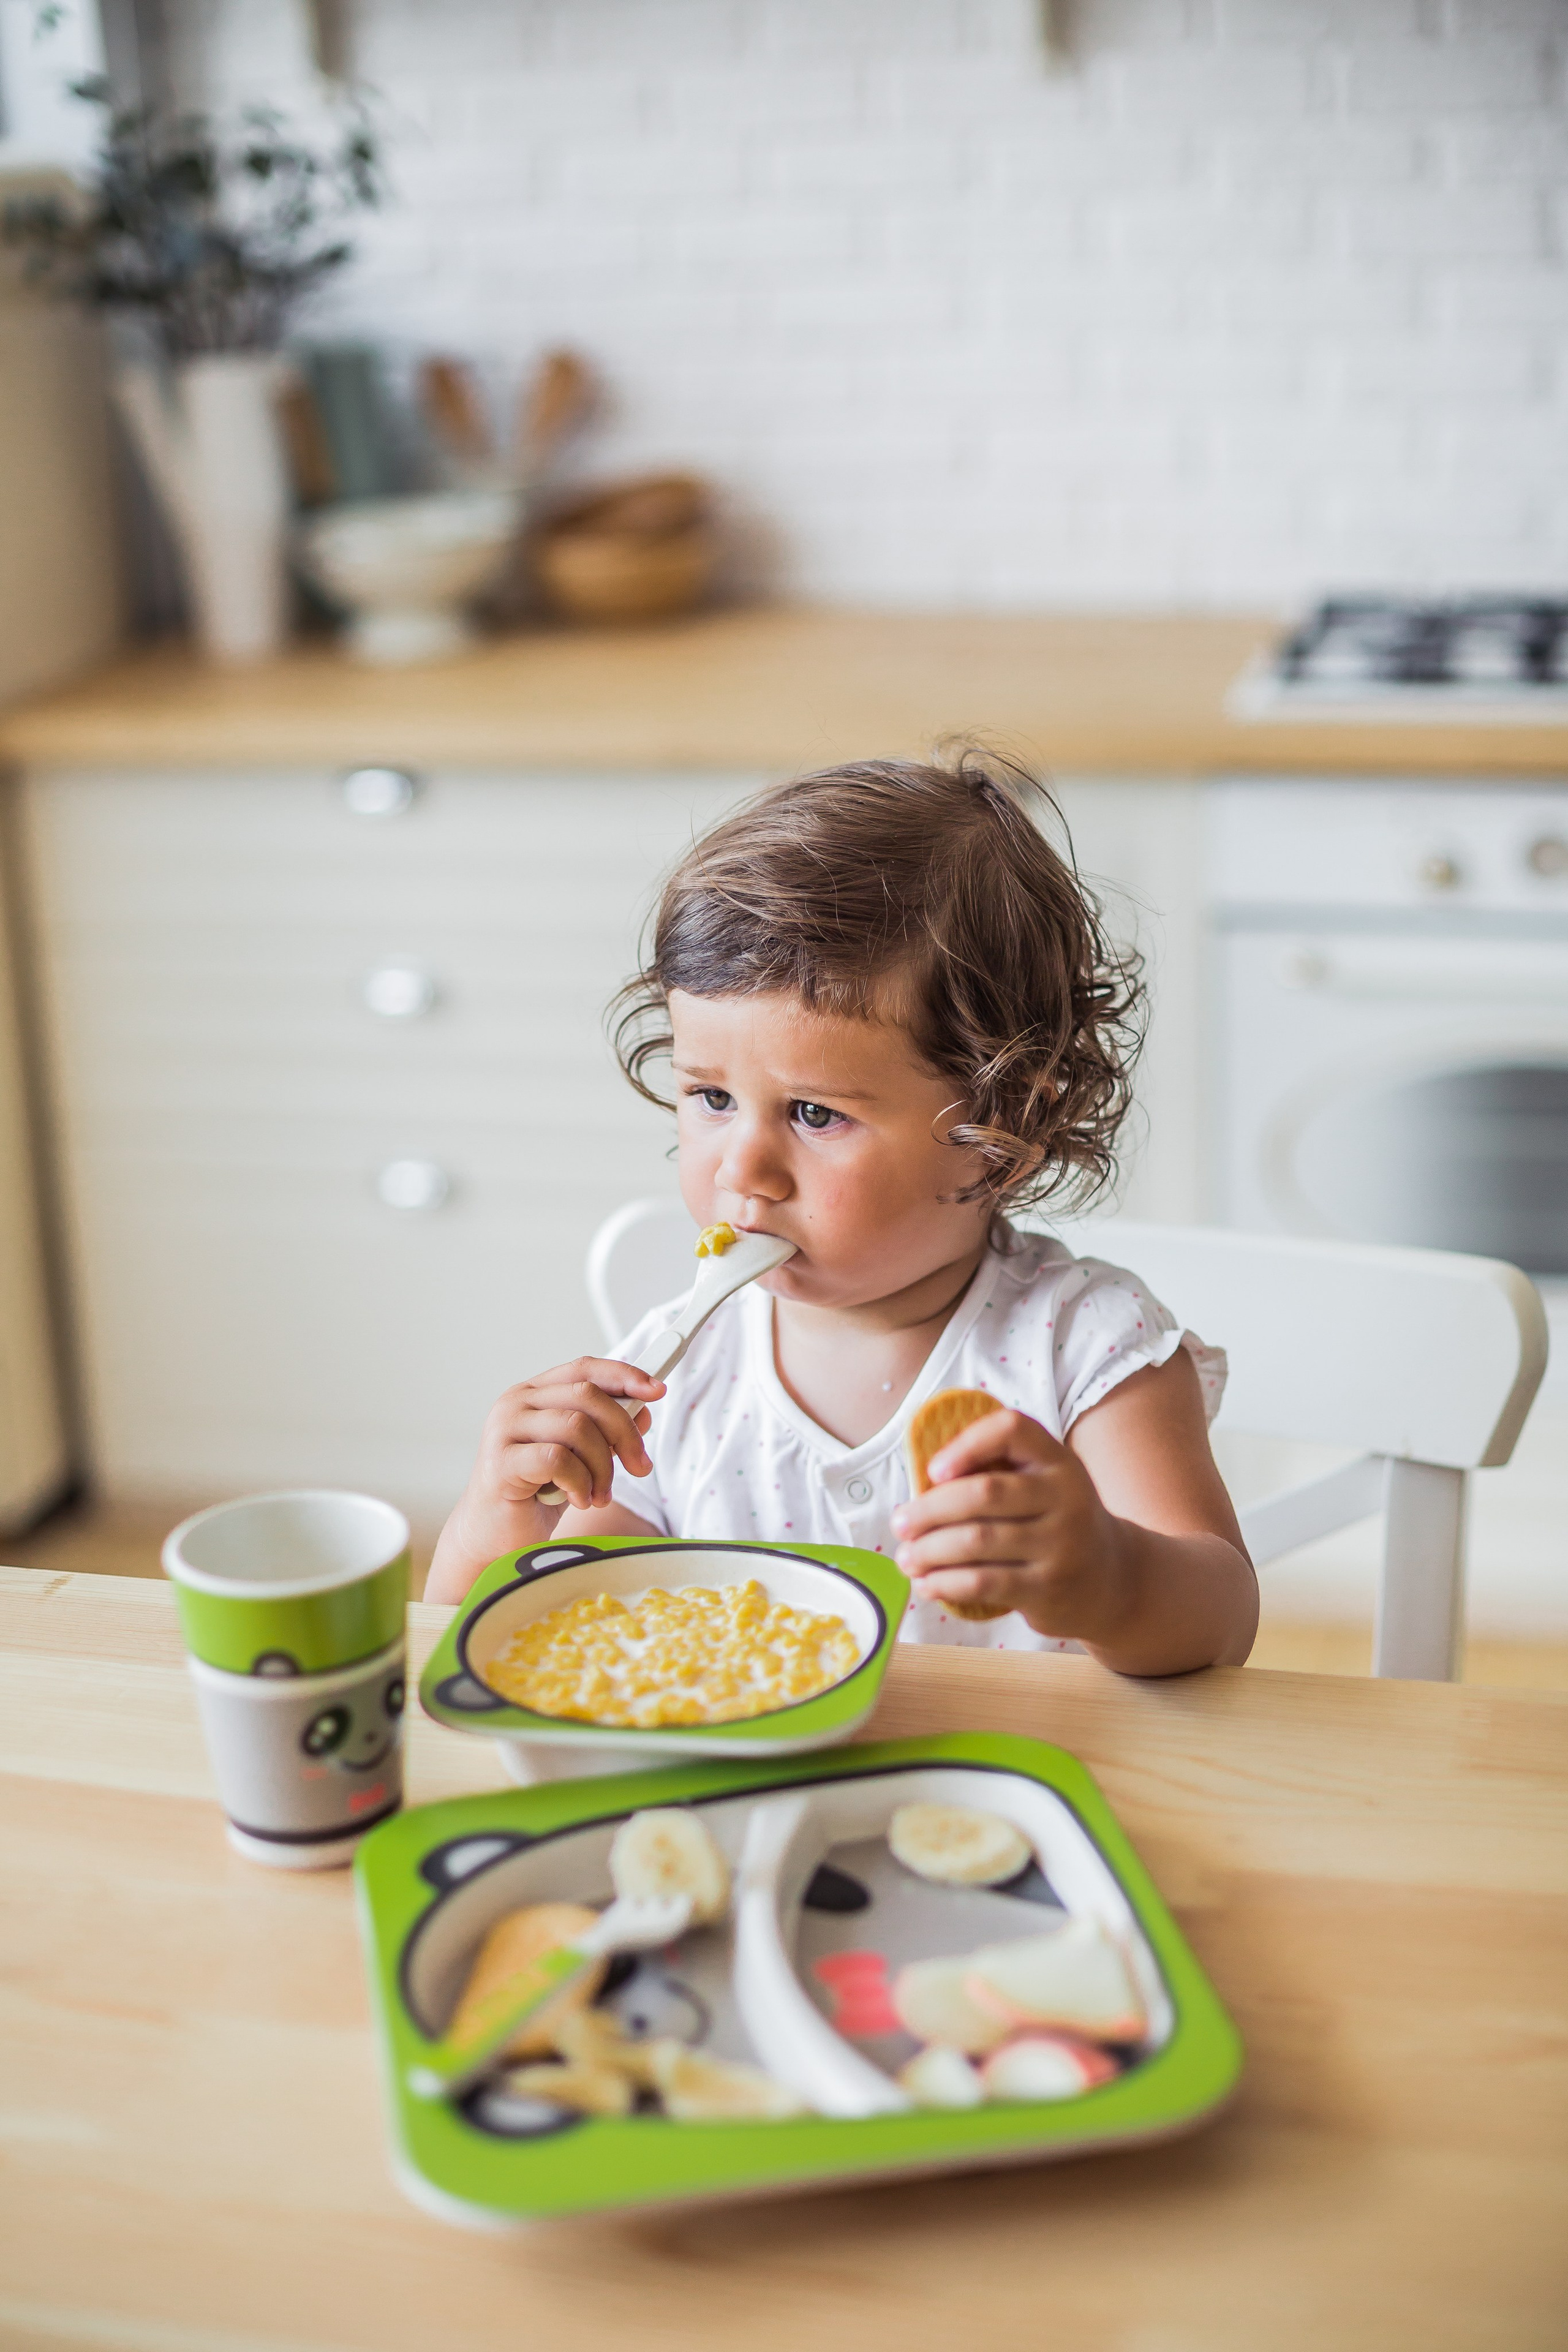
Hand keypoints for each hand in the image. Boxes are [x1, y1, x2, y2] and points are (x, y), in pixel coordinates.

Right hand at [426, 1358, 664, 1604]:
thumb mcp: (580, 1458)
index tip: (657, 1390)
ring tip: (599, 1495)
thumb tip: (643, 1412)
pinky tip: (579, 1500)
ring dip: (602, 1466)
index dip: (624, 1375)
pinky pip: (558, 1459)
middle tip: (640, 1467)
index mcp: (534, 1394)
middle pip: (588, 1395)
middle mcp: (516, 1403)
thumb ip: (605, 1432)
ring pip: (578, 1427)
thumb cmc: (535, 1496)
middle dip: (624, 1432)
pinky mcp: (501, 1462)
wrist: (493, 1539)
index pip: (585, 1369)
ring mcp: (504, 1430)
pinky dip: (580, 1482)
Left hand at [890, 1407, 1129, 1644]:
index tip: (933, 1471)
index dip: (967, 1444)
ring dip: (928, 1550)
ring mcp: (1061, 1545)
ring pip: (977, 1541)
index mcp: (1058, 1461)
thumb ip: (999, 1473)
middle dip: (929, 1509)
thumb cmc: (1054, 1523)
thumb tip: (919, 1485)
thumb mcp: (1044, 1486)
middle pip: (983, 1493)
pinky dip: (945, 1583)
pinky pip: (984, 1583)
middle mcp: (1066, 1497)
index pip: (1012, 1429)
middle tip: (899, 1523)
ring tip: (906, 1558)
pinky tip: (927, 1584)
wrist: (1112, 1579)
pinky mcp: (1048, 1588)